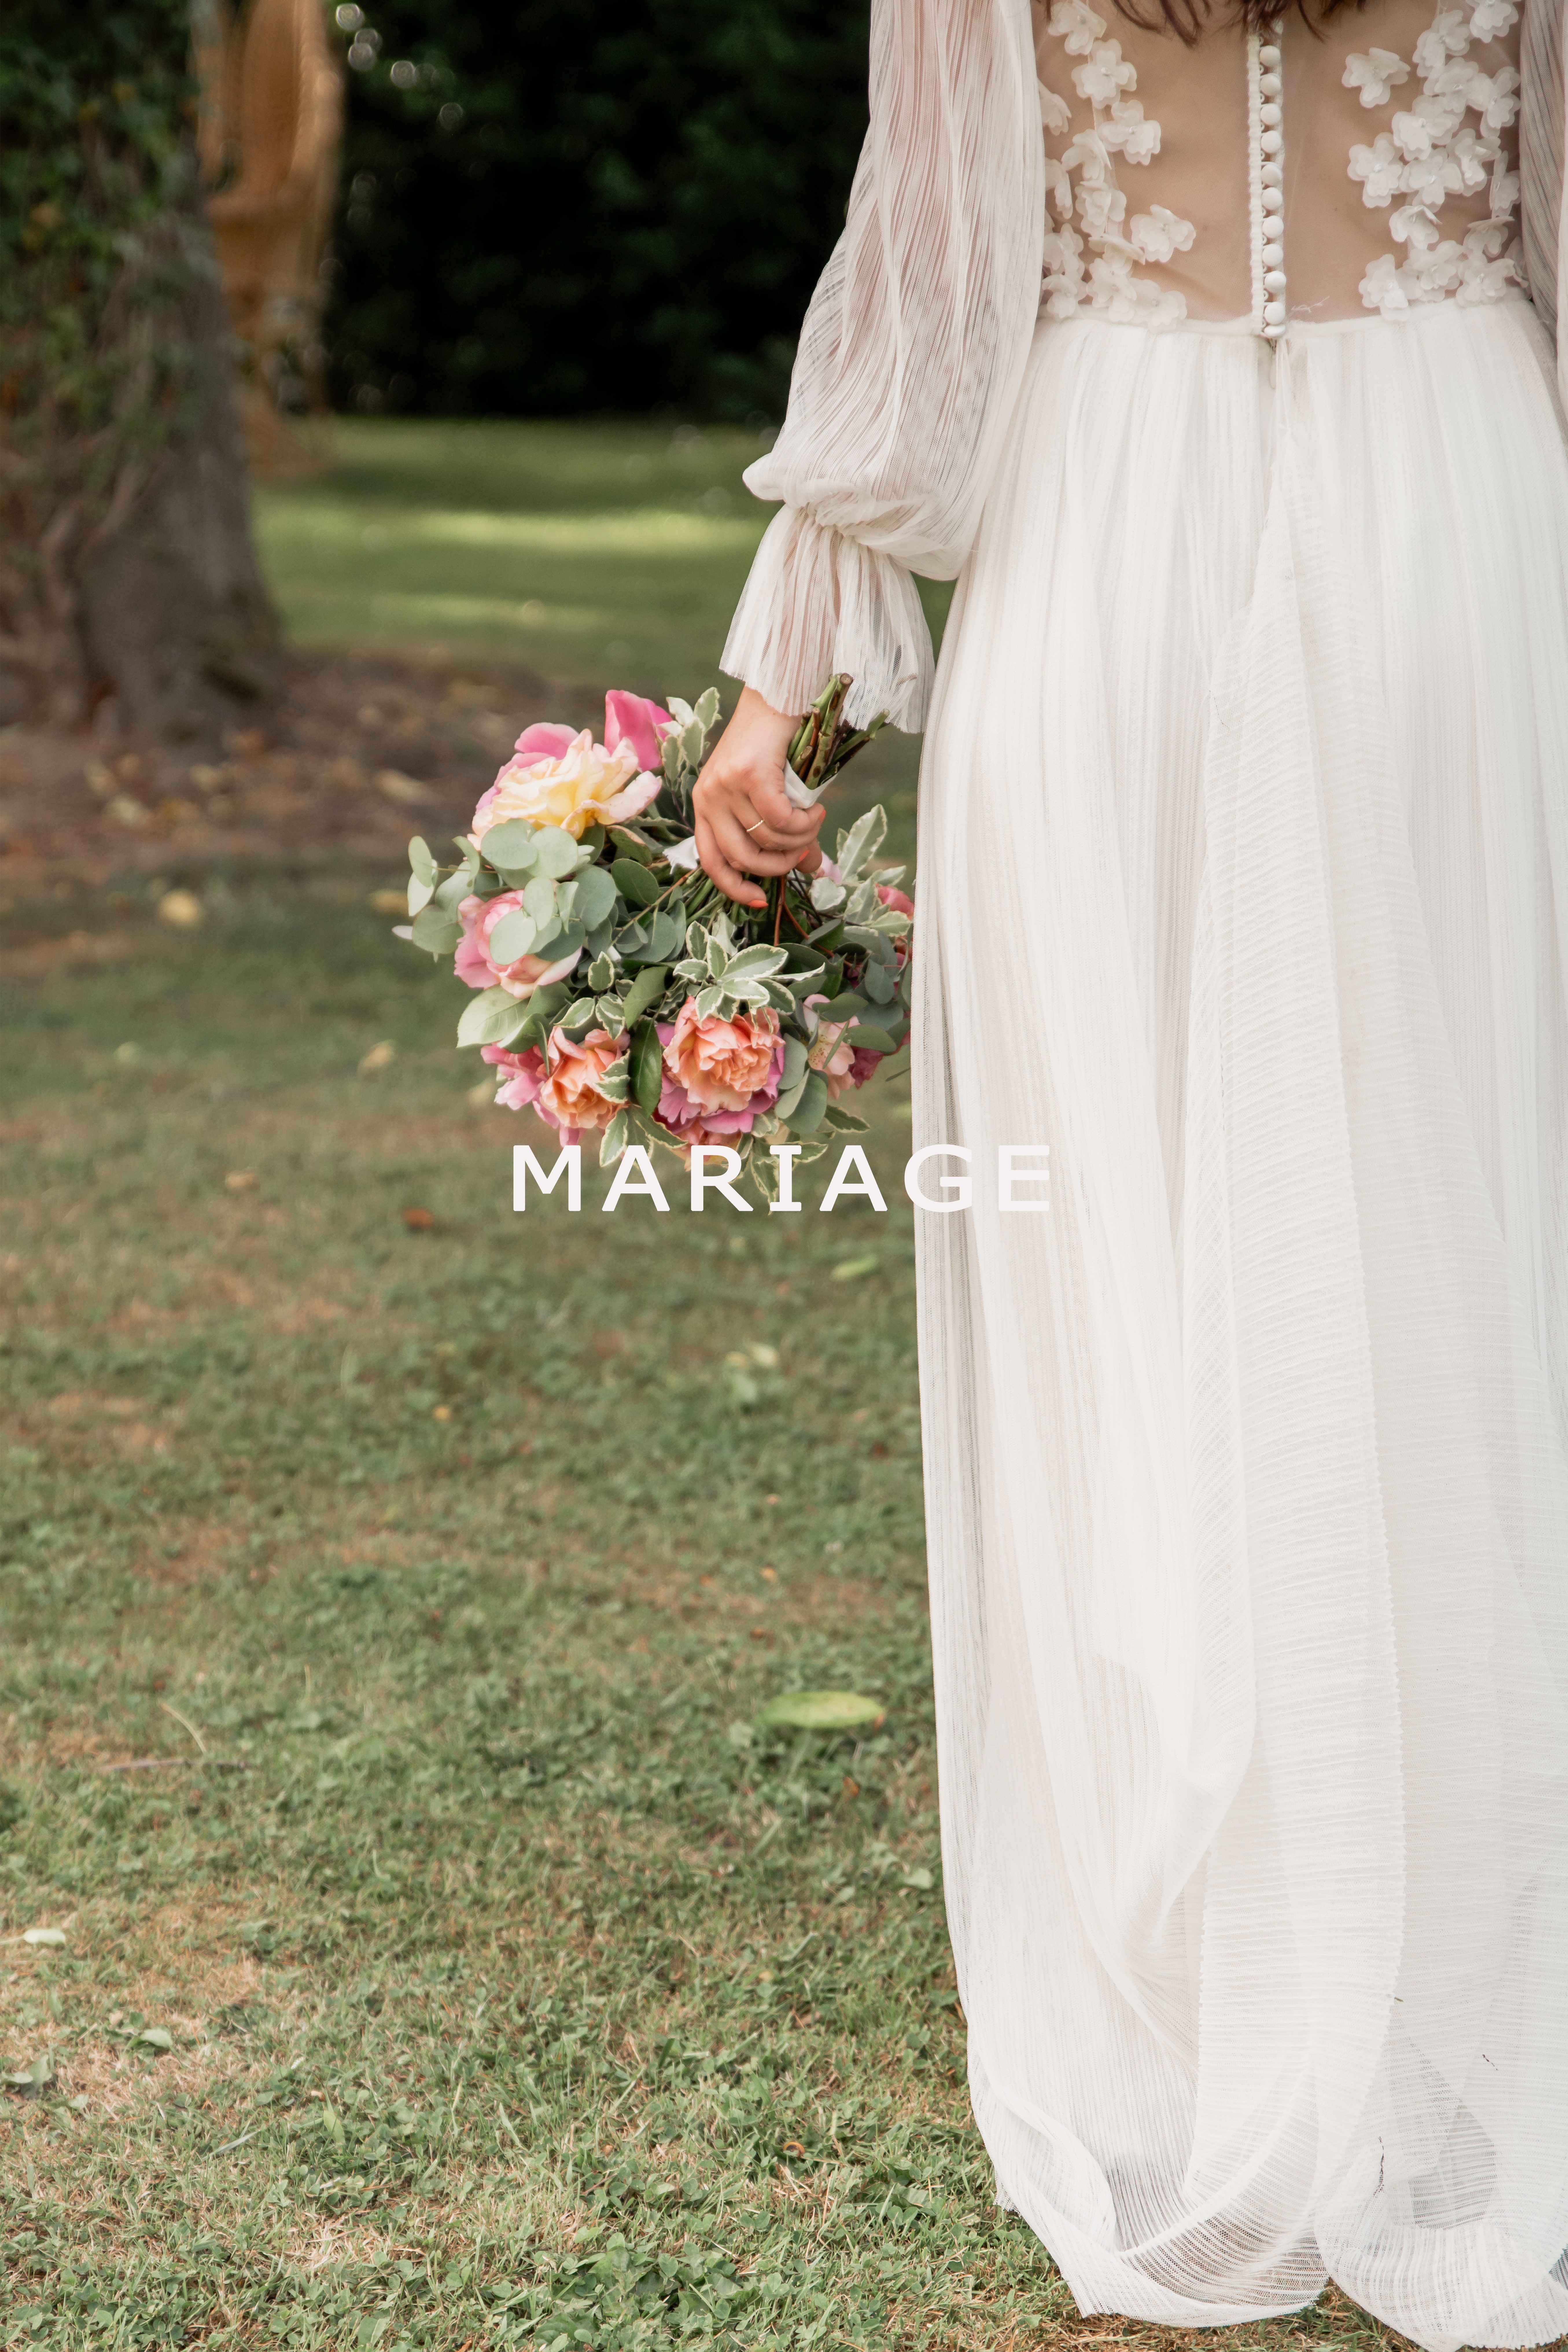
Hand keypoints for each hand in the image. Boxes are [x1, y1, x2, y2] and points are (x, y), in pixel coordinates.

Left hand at [693, 687, 824, 909]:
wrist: (778, 698)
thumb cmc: (775, 748)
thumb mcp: (771, 795)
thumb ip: (783, 834)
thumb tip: (811, 869)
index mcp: (704, 806)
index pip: (711, 861)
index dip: (734, 888)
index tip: (761, 901)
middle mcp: (707, 797)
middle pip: (741, 857)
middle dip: (778, 866)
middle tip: (804, 851)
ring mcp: (724, 785)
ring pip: (766, 839)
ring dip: (800, 839)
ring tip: (814, 820)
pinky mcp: (748, 773)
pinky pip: (781, 818)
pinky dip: (805, 822)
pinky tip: (816, 808)